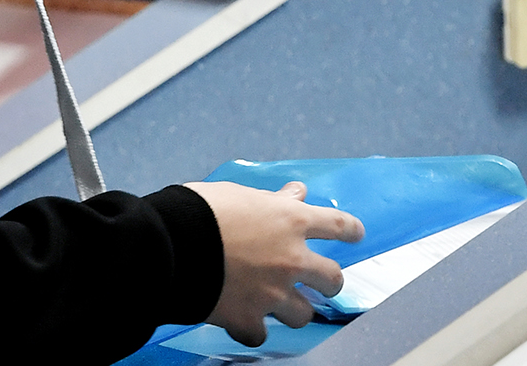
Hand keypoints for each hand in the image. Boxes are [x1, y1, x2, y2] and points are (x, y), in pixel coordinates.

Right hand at [185, 180, 365, 346]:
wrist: (171, 244)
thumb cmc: (200, 211)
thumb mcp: (240, 194)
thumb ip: (272, 200)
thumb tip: (295, 193)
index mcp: (290, 221)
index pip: (337, 225)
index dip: (350, 230)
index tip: (356, 234)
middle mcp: (290, 259)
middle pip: (333, 279)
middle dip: (330, 281)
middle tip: (322, 282)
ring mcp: (273, 293)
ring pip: (303, 314)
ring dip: (293, 308)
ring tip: (279, 304)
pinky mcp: (249, 319)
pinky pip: (261, 334)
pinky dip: (253, 328)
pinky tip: (243, 322)